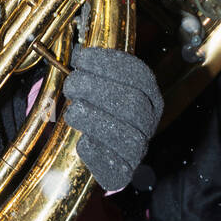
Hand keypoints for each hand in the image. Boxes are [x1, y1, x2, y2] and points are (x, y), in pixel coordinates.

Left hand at [64, 45, 162, 191]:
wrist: (97, 149)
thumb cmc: (95, 108)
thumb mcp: (97, 83)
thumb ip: (92, 67)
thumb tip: (78, 48)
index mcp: (147, 93)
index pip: (140, 74)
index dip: (110, 63)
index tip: (81, 57)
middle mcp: (149, 120)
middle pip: (134, 103)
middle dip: (97, 90)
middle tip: (71, 85)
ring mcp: (138, 147)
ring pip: (127, 135)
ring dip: (94, 120)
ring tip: (73, 112)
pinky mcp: (123, 172)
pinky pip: (113, 165)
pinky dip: (94, 151)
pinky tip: (82, 141)